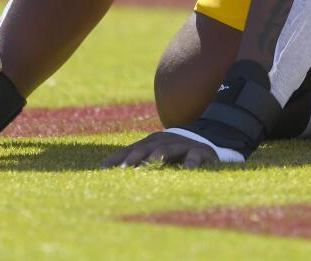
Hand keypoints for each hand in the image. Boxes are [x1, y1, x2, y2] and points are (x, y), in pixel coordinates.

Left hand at [102, 131, 219, 168]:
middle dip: (134, 157)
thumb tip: (104, 170)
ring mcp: (183, 145)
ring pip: (168, 149)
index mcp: (152, 142)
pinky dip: (191, 162)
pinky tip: (187, 170)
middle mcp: (165, 141)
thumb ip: (136, 160)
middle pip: (147, 147)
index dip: (118, 157)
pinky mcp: (200, 151)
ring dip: (158, 155)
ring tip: (150, 163)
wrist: (208, 139)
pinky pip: (194, 156)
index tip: (102, 168)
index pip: (132, 149)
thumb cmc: (175, 153)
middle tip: (122, 169)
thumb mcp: (156, 154)